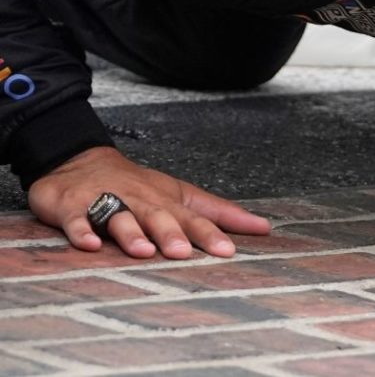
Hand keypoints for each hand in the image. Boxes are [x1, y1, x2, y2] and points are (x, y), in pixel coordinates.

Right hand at [27, 147, 270, 258]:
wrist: (81, 162)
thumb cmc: (140, 186)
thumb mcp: (182, 196)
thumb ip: (221, 214)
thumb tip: (264, 227)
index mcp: (167, 201)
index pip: (193, 218)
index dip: (210, 234)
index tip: (227, 251)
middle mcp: (140, 201)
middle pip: (158, 217)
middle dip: (171, 234)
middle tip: (183, 252)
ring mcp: (105, 202)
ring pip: (120, 218)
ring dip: (131, 234)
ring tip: (143, 250)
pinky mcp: (72, 207)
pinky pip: (76, 220)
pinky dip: (81, 231)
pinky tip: (89, 245)